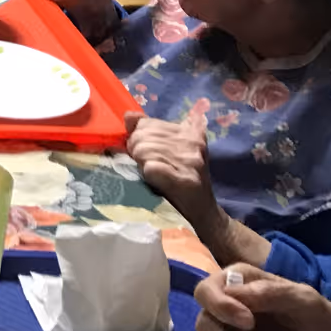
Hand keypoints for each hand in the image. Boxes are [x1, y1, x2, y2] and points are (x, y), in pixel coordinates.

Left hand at [125, 111, 226, 236]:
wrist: (202, 213)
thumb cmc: (181, 181)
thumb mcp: (168, 150)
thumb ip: (149, 131)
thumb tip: (129, 116)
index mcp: (189, 132)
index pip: (147, 122)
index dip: (138, 137)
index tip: (144, 151)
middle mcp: (192, 143)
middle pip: (142, 135)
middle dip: (136, 151)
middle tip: (144, 165)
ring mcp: (190, 161)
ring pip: (143, 150)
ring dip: (139, 163)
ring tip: (149, 173)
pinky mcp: (185, 180)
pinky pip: (150, 167)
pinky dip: (146, 174)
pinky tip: (153, 180)